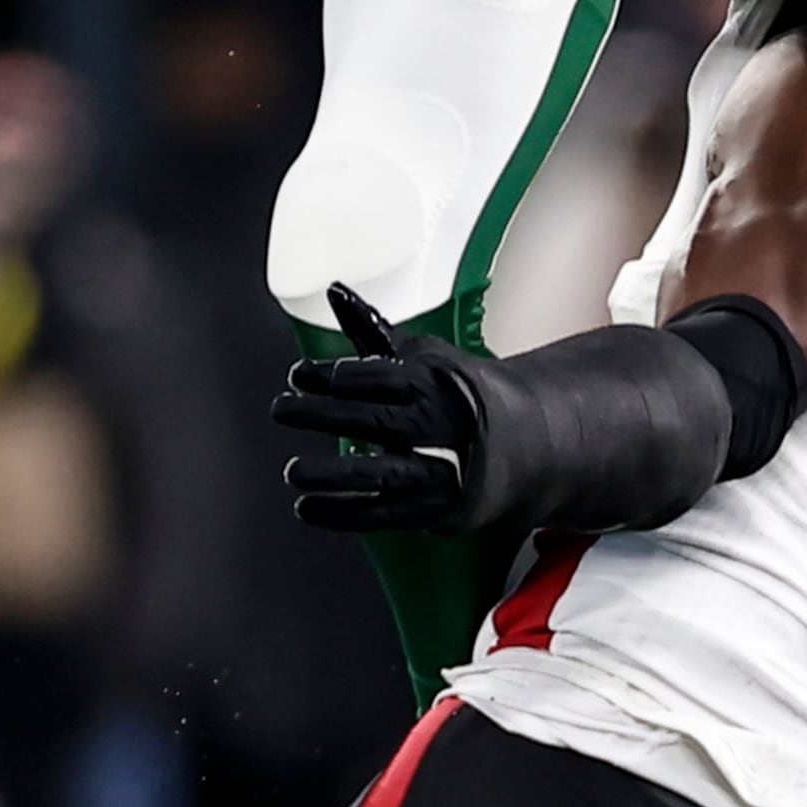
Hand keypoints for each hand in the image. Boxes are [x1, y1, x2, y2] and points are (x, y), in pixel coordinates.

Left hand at [273, 283, 483, 532]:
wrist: (524, 440)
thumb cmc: (458, 394)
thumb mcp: (422, 356)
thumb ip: (372, 330)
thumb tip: (335, 291)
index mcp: (432, 382)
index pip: (379, 376)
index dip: (336, 376)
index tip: (300, 375)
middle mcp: (436, 425)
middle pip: (373, 421)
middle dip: (322, 415)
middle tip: (281, 410)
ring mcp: (437, 469)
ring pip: (379, 473)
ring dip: (332, 475)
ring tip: (294, 471)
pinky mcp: (434, 506)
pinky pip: (384, 514)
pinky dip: (343, 514)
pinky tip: (309, 508)